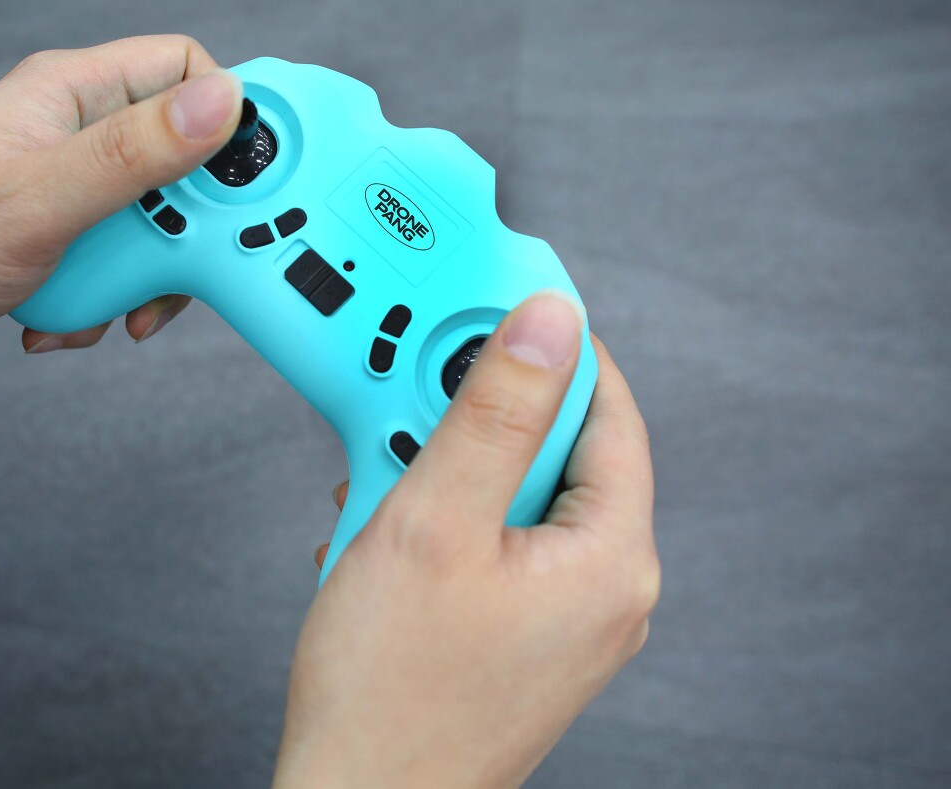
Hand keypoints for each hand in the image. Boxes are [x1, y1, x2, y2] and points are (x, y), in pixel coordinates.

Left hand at [0, 35, 241, 448]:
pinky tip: (67, 316)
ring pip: (157, 220)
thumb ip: (135, 153)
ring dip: (145, 276)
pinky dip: (109, 297)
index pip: (186, 70)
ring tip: (111, 303)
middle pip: (184, 159)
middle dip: (186, 227)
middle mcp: (75, 130)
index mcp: (72, 93)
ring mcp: (68, 183)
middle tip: (176, 266)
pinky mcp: (60, 232)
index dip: (231, 121)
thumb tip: (223, 103)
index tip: (253, 186)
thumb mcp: (40, 199)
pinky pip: (121, 259)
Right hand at [273, 294, 657, 788]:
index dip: (549, 348)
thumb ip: (495, 412)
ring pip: (515, 495)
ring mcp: (564, 617)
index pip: (608, 408)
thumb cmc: (391, 692)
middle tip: (409, 411)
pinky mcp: (521, 634)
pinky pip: (493, 541)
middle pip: (557, 450)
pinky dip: (441, 519)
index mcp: (612, 560)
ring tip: (382, 488)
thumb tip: (547, 320)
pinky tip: (385, 531)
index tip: (494, 302)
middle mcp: (605, 590)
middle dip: (475, 418)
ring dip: (445, 470)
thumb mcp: (435, 522)